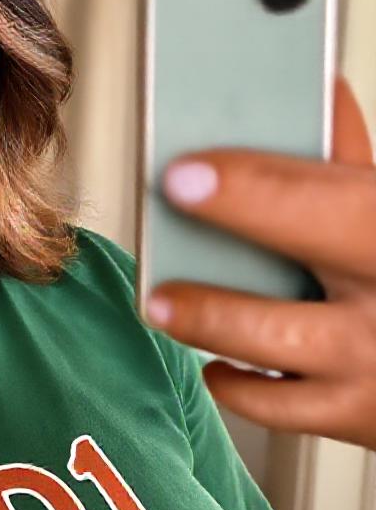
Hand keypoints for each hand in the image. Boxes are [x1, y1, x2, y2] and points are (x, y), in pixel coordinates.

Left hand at [144, 75, 375, 449]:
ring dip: (207, 326)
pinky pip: (280, 410)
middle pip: (286, 301)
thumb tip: (314, 93)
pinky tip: (219, 361)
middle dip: (214, 283)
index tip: (182, 176)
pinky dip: (238, 385)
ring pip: (270, 353)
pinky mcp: (360, 417)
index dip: (245, 191)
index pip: (315, 203)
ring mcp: (375, 369)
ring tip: (162, 305)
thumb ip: (350, 161)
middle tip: (156, 275)